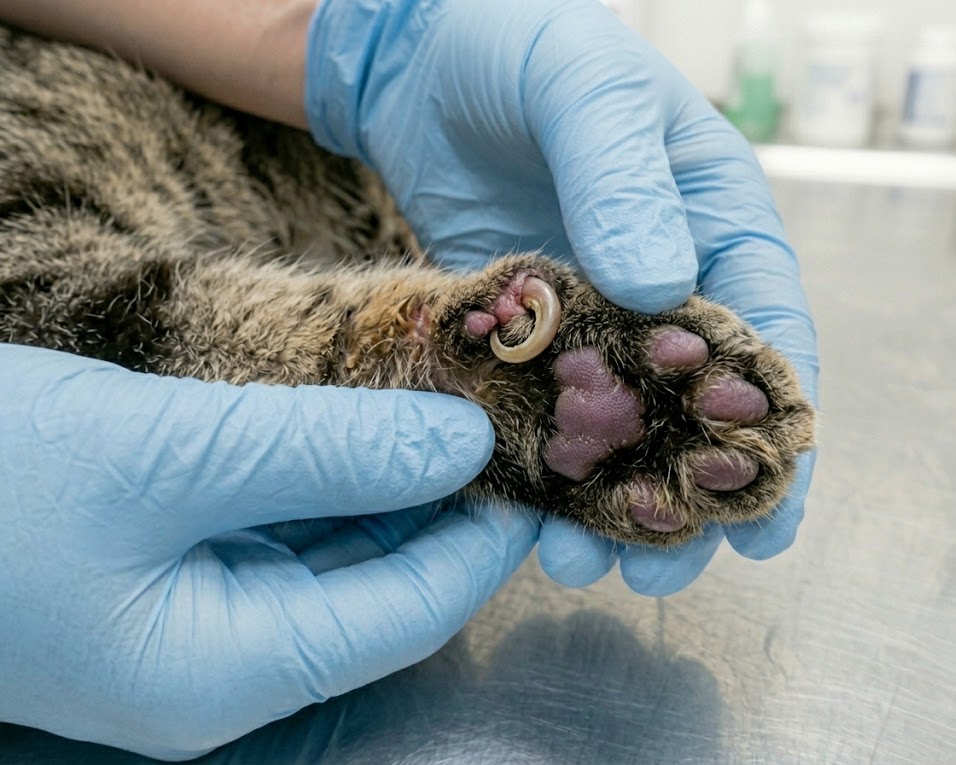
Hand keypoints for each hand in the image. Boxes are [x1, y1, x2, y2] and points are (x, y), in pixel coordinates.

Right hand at [0, 344, 538, 758]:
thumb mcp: (168, 452)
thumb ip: (328, 451)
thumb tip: (462, 441)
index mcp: (227, 671)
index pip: (411, 613)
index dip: (482, 536)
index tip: (532, 457)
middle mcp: (223, 661)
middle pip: (381, 589)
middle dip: (444, 507)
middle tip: (500, 419)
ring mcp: (196, 617)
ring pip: (336, 555)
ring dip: (390, 486)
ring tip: (446, 407)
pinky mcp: (174, 565)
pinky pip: (284, 528)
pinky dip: (330, 477)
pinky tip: (359, 420)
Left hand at [306, 0, 817, 595]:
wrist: (422, 56)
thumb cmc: (524, 44)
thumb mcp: (585, 90)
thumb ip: (624, 178)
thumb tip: (658, 285)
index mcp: (716, 226)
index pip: (767, 340)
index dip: (772, 433)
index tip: (765, 518)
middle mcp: (665, 283)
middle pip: (696, 407)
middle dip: (686, 494)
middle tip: (658, 567)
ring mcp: (592, 317)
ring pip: (620, 426)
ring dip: (608, 499)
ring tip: (583, 562)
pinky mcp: (524, 335)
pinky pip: (543, 410)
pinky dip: (540, 463)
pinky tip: (524, 513)